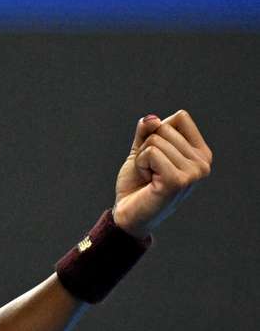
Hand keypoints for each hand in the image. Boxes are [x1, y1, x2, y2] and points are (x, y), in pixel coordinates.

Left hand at [113, 110, 212, 238]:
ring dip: (142, 157)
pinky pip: (151, 152)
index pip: (181, 118)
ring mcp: (194, 173)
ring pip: (155, 140)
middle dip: (147, 146)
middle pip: (165, 127)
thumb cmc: (138, 182)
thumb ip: (147, 131)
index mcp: (201, 154)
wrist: (127, 213)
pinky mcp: (178, 181)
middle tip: (150, 170)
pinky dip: (140, 163)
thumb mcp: (142, 149)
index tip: (156, 156)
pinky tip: (147, 181)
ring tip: (149, 176)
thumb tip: (151, 118)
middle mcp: (203, 164)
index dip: (158, 131)